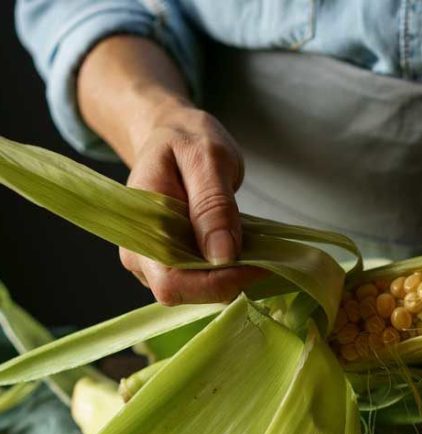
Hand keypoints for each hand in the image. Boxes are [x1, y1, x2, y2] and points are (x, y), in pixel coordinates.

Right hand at [78, 36, 266, 304]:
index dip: (217, 282)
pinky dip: (228, 270)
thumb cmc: (186, 140)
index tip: (259, 264)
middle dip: (229, 280)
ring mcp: (154, 262)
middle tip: (264, 254)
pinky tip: (242, 247)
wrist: (172, 135)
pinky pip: (203, 280)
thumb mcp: (207, 159)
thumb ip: (213, 205)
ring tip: (252, 244)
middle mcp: (140, 254)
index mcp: (139, 226)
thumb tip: (222, 255)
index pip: (172, 282)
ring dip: (231, 276)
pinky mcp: (173, 263)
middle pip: (186, 293)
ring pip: (197, 291)